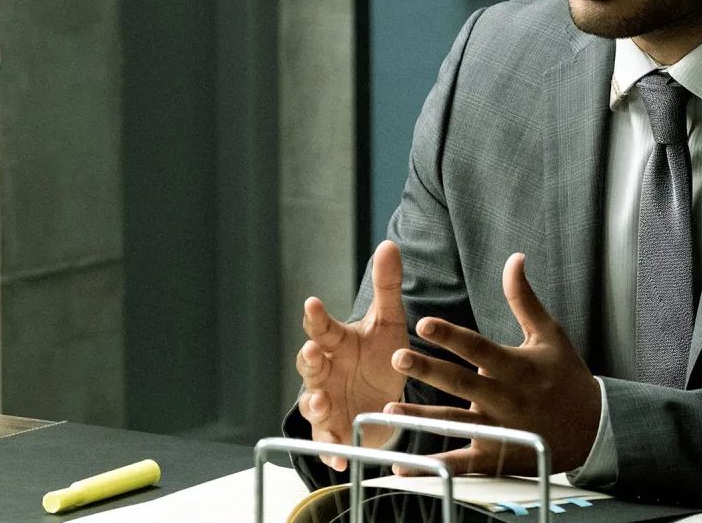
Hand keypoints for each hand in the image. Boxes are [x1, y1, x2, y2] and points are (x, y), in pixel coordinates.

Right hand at [296, 240, 409, 470]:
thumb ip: (387, 286)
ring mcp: (327, 402)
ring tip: (322, 401)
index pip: (323, 327)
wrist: (387, 397)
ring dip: (314, 402)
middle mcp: (326, 371)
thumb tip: (388, 243)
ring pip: (312, 403)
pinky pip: (327, 442)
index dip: (317, 317)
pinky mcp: (335, 432)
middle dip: (310, 359)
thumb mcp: (390, 322)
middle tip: (313, 352)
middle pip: (310, 364)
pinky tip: (337, 457)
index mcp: (337, 342)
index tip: (314, 303)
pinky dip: (331, 450)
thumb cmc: (382, 354)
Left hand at [385, 253, 601, 474]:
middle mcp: (506, 398)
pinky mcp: (496, 456)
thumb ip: (523, 299)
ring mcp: (500, 430)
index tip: (424, 323)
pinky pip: (461, 462)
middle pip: (462, 383)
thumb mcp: (549, 334)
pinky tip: (404, 465)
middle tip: (397, 358)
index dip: (452, 336)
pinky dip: (434, 464)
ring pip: (455, 422)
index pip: (479, 348)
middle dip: (429, 371)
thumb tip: (514, 258)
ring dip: (422, 418)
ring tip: (390, 409)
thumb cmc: (567, 376)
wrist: (592, 428)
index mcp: (517, 367)